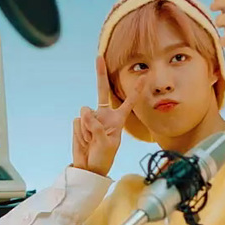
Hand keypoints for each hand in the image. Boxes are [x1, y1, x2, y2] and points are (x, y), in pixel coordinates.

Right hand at [72, 55, 132, 176]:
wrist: (89, 167)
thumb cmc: (103, 157)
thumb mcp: (106, 144)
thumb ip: (97, 126)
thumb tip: (84, 111)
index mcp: (118, 119)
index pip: (129, 102)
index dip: (136, 90)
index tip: (145, 76)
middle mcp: (104, 115)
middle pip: (102, 91)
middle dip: (100, 74)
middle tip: (99, 57)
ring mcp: (91, 118)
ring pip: (86, 113)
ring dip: (88, 130)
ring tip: (92, 141)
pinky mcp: (80, 122)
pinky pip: (78, 122)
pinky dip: (80, 133)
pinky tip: (85, 141)